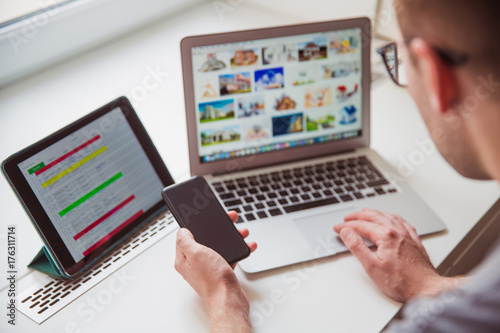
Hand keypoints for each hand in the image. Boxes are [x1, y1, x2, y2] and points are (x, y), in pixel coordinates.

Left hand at [175, 211, 255, 331]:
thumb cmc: (212, 281)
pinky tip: (246, 247)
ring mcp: (208, 268)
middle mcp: (195, 263)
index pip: (185, 236)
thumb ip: (186, 240)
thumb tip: (181, 231)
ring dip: (231, 239)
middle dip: (218, 230)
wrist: (229, 300)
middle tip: (228, 221)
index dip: (195, 225)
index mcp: (184, 258)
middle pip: (205, 239)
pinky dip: (238, 251)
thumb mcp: (196, 253)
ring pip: (219, 247)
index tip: (204, 217)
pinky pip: (228, 256)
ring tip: (241, 233)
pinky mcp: (221, 272)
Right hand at [334, 208, 459, 302]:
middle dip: (358, 216)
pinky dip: (393, 217)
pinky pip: (403, 222)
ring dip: (374, 213)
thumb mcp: (372, 266)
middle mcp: (397, 232)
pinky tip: (392, 217)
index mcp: (386, 236)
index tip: (338, 228)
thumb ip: (357, 247)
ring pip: (388, 217)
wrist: (426, 289)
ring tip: (365, 212)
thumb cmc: (401, 282)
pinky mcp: (415, 241)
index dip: (347, 226)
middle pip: (374, 217)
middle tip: (347, 218)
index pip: (361, 226)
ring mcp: (407, 236)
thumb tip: (347, 233)